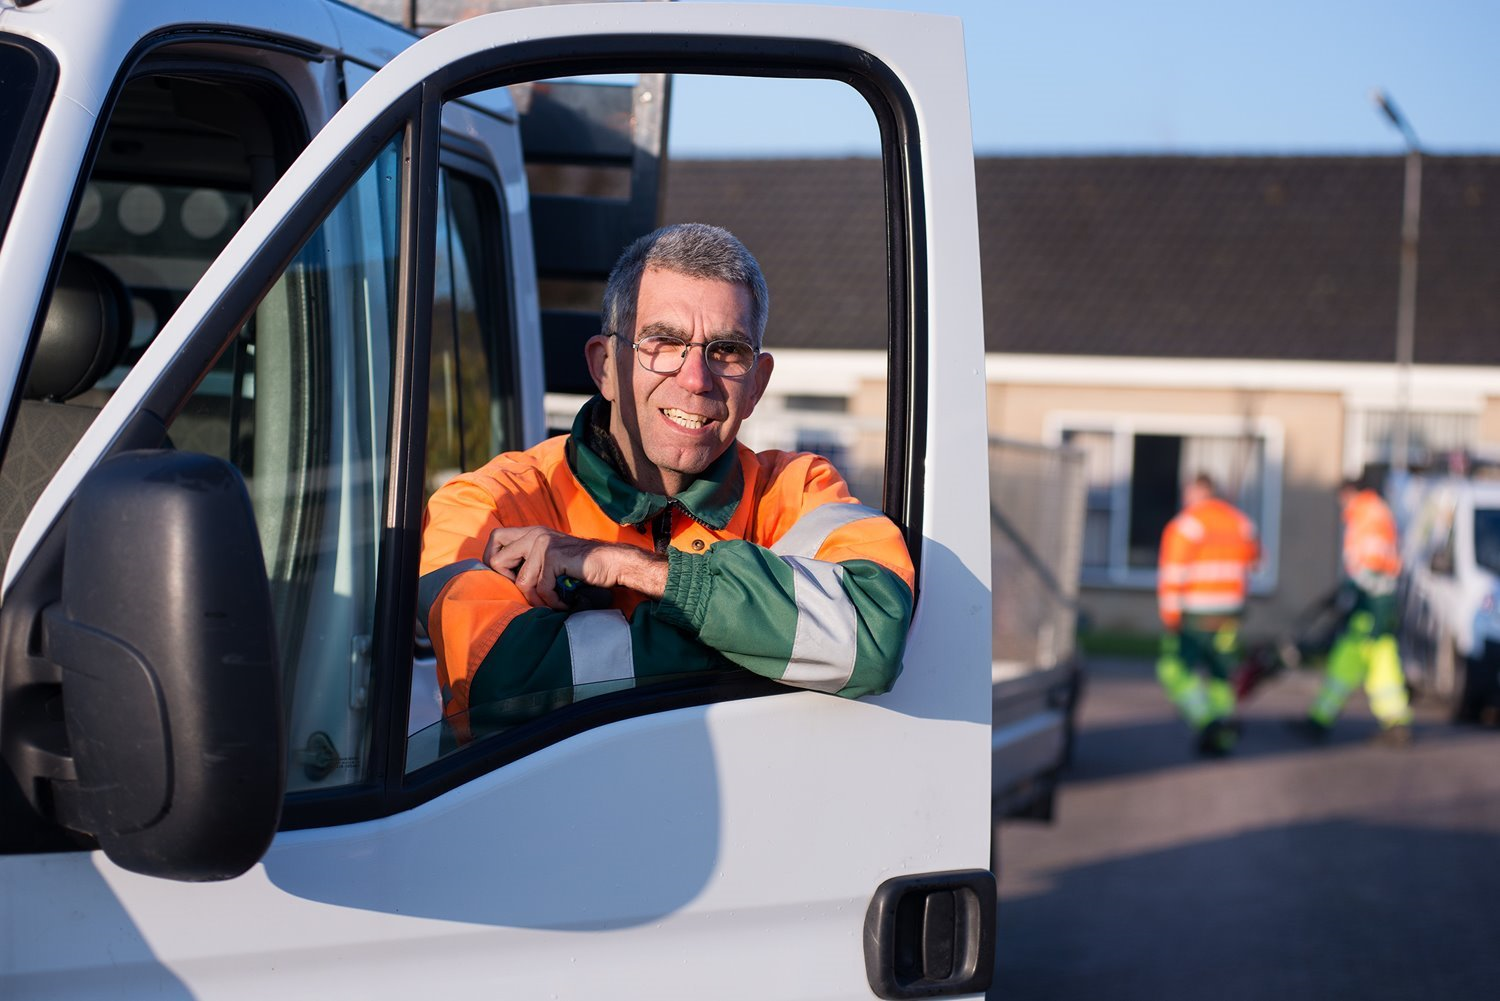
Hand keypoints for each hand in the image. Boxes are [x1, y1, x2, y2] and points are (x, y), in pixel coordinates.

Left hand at [483, 526, 665, 609]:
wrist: (612, 563)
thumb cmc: (582, 567)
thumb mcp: (551, 560)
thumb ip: (530, 562)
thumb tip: (504, 581)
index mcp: (532, 532)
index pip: (495, 539)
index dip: (494, 561)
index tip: (510, 580)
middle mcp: (535, 534)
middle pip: (497, 560)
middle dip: (510, 583)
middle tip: (531, 594)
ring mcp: (543, 543)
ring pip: (522, 582)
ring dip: (538, 600)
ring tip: (554, 603)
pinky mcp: (554, 555)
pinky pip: (541, 587)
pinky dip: (553, 601)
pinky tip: (565, 603)